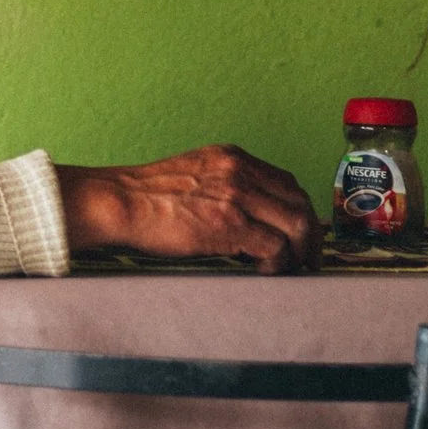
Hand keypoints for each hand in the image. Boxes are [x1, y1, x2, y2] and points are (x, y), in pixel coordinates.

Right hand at [58, 145, 323, 274]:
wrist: (118, 201)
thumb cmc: (145, 196)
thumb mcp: (192, 175)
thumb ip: (223, 185)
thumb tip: (246, 218)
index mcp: (232, 157)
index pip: (286, 182)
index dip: (299, 210)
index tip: (300, 233)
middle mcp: (240, 170)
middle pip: (299, 201)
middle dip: (309, 235)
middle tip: (306, 259)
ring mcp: (238, 196)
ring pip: (296, 224)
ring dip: (299, 251)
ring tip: (289, 269)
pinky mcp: (230, 224)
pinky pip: (276, 247)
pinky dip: (277, 263)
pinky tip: (263, 270)